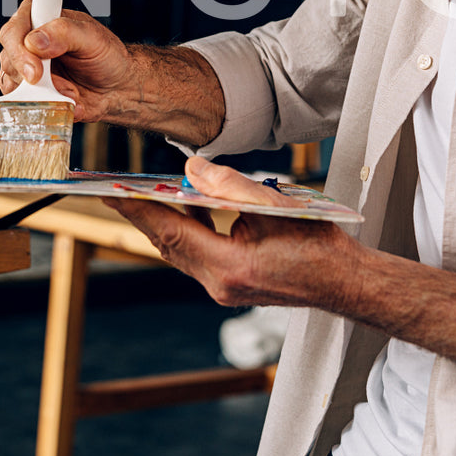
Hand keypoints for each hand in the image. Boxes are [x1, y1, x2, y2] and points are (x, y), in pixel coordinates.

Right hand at [0, 0, 137, 121]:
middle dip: (34, 78)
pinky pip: (25, 104)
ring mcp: (25, 69)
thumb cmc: (106, 55)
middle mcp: (27, 43)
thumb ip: (64, 32)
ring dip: (45, 94)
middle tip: (61, 86)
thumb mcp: (92, 37)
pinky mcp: (30, 92)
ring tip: (71, 91)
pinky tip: (68, 99)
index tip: (36, 70)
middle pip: (8, 59)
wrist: (117, 87)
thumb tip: (34, 41)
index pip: (12, 29)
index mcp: (39, 19)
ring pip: (13, 85)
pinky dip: (48, 106)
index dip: (18, 50)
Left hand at [105, 156, 364, 309]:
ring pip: (180, 250)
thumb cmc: (318, 246)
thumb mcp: (275, 205)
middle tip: (116, 189)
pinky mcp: (230, 283)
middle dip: (143, 214)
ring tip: (144, 194)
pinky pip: (197, 254)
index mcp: (228, 266)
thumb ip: (230, 185)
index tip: (111, 191)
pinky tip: (191, 208)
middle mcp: (219, 283)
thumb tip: (191, 168)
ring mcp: (224, 288)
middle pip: (168, 243)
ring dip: (165, 221)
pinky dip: (189, 230)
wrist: (345, 282)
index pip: (170, 232)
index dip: (138, 209)